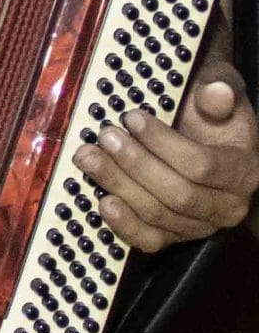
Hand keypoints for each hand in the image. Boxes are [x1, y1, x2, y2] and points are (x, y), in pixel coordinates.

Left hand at [74, 66, 258, 250]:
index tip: (132, 118)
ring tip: (90, 158)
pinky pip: (150, 240)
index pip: (202, 166)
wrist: (201, 136)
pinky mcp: (174, 236)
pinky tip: (103, 202)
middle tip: (105, 137)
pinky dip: (124, 225)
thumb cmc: (208, 114)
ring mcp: (200, 225)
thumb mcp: (220, 94)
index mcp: (244, 172)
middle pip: (178, 194)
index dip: (163, 143)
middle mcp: (228, 206)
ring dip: (120, 186)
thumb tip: (216, 92)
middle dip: (136, 164)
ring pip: (159, 214)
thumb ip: (220, 91)